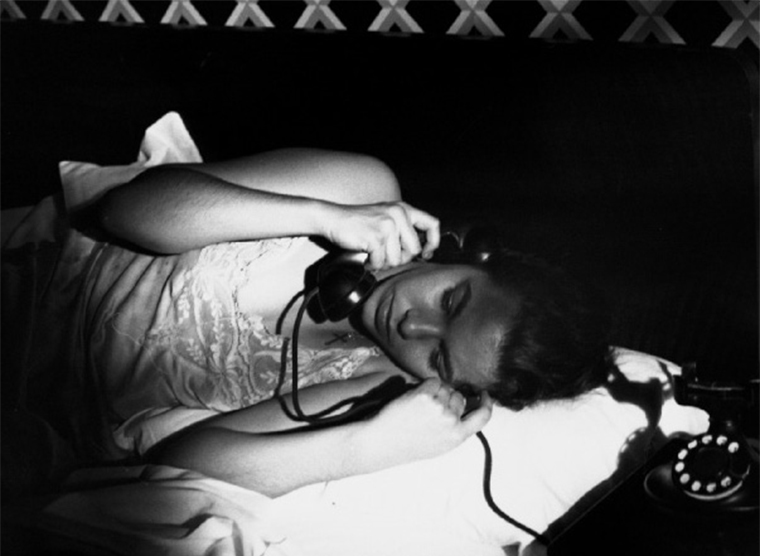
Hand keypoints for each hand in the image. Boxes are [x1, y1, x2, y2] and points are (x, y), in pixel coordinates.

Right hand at [322, 202, 439, 269]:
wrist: (333, 218)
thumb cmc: (358, 222)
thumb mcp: (386, 217)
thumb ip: (403, 229)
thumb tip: (421, 252)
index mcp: (404, 209)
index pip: (432, 224)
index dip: (432, 242)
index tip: (425, 253)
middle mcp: (398, 214)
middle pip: (414, 250)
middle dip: (400, 258)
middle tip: (385, 254)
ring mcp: (387, 225)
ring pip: (397, 259)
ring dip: (383, 262)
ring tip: (373, 253)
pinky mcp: (376, 237)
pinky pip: (381, 262)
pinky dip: (372, 263)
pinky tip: (366, 256)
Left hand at [356, 378, 493, 469]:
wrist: (382, 442)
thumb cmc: (409, 444)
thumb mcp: (440, 444)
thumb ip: (457, 428)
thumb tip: (467, 408)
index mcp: (457, 436)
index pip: (483, 416)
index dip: (486, 403)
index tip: (484, 395)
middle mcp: (451, 422)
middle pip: (460, 398)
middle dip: (448, 399)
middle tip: (428, 411)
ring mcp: (439, 407)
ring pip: (445, 388)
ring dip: (435, 392)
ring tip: (418, 408)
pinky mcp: (425, 396)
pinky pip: (432, 382)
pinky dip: (425, 386)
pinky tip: (414, 399)